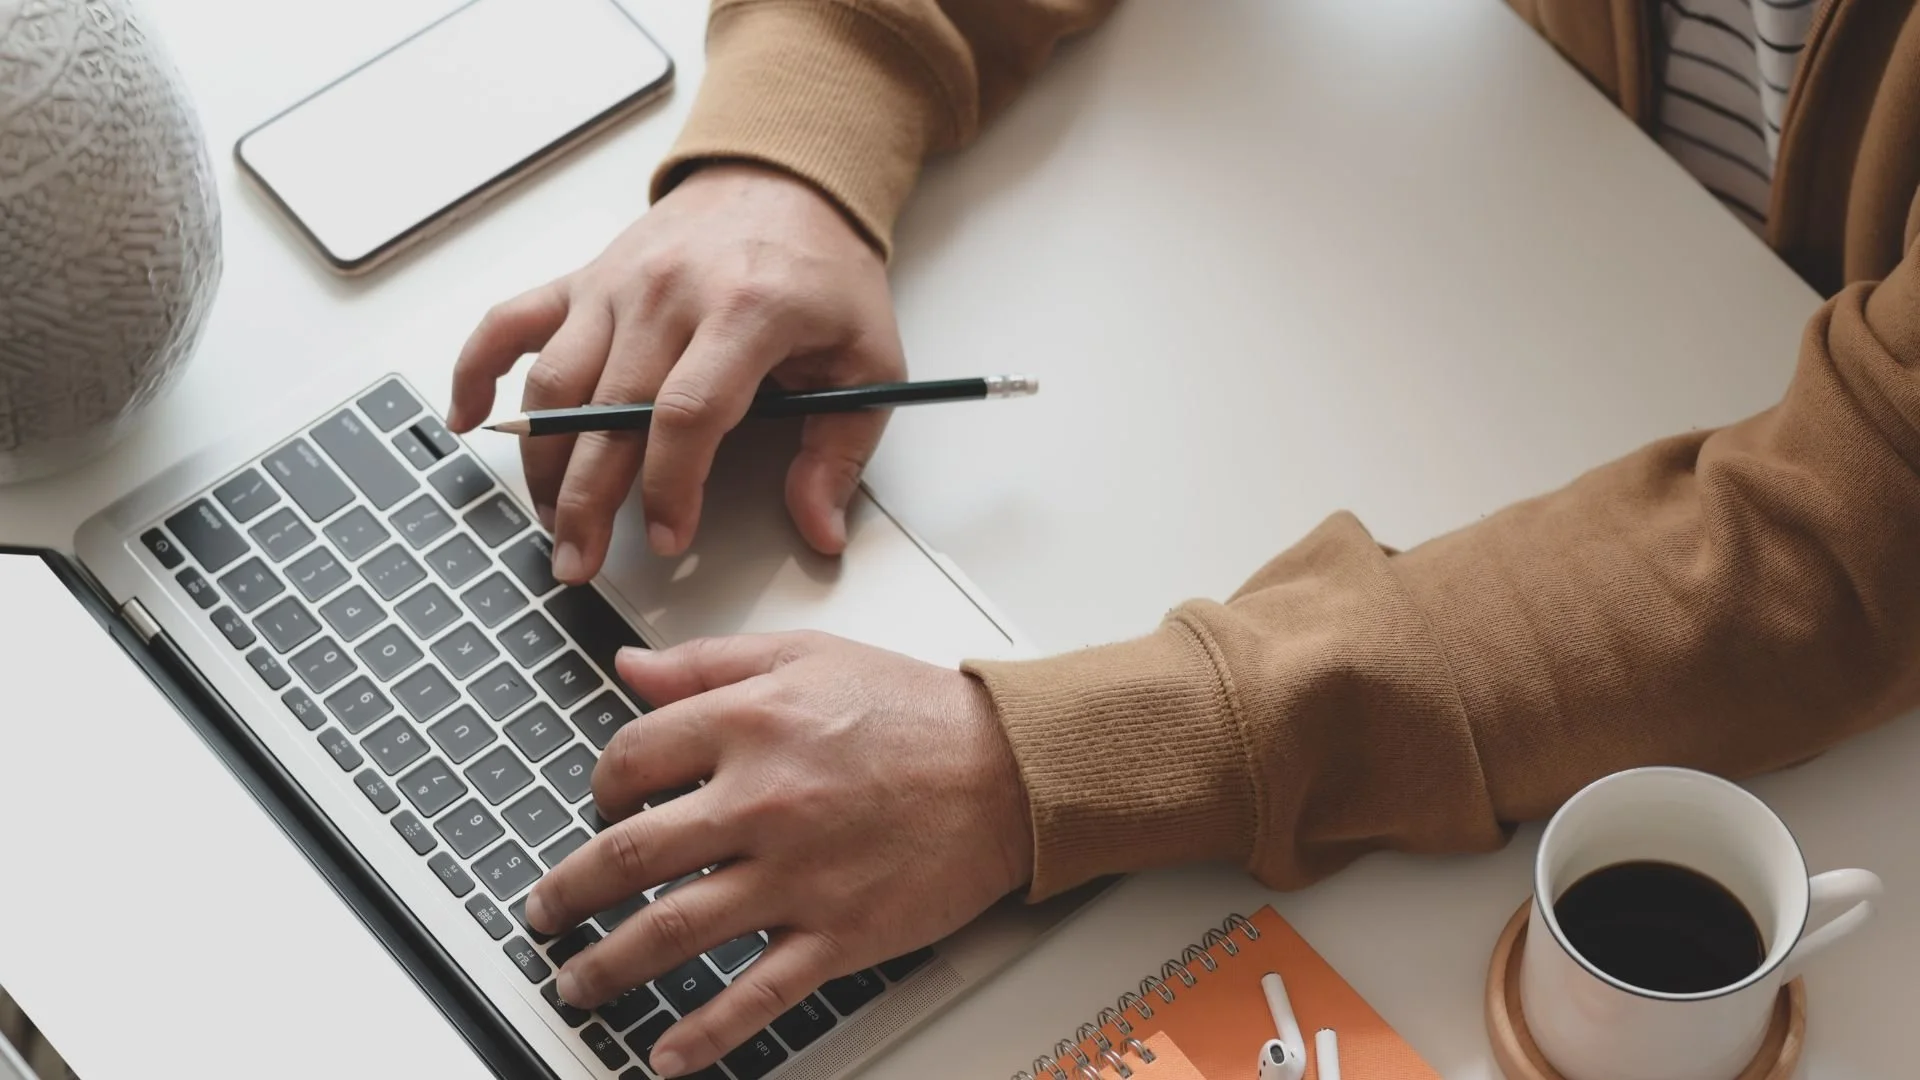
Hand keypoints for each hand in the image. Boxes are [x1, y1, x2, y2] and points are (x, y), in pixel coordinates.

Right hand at [447, 163, 906, 578]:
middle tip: (581, 563)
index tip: (669, 538)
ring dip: (541, 461)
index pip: (687, 414)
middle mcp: (668, 294)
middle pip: (608, 411)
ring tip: (553, 521)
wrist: (785, 180)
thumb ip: (840, 451)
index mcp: (745, 311)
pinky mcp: (583, 279)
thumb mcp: (868, 360)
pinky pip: (510, 322)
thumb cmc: (823, 274)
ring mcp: (616, 285)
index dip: (669, 487)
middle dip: (588, 501)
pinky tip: (466, 419)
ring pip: (555, 382)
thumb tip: (819, 529)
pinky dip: (475, 369)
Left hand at [524, 633, 1033, 1076]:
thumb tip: (630, 668)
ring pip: (672, 930)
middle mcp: (763, 802)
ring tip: (576, 984)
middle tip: (544, 910)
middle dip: (567, 890)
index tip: (600, 804)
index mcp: (751, 724)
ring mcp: (798, 876)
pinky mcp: (838, 934)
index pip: (631, 758)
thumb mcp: (810, 655)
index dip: (600, 785)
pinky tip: (667, 1052)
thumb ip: (711, 662)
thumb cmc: (918, 711)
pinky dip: (703, 1032)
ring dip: (608, 965)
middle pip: (627, 855)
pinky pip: (755, 994)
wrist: (1011, 770)